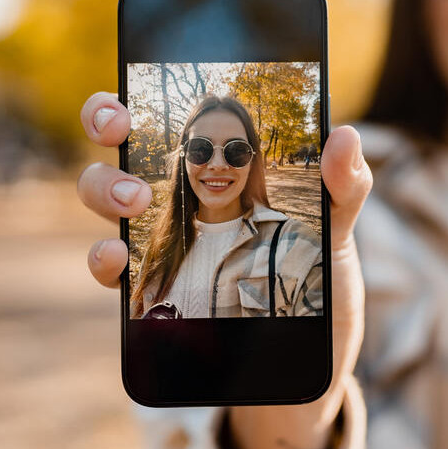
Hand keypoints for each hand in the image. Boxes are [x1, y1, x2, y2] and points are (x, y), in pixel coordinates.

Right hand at [77, 91, 372, 448]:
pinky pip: (112, 268)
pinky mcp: (154, 292)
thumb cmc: (320, 288)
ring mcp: (161, 240)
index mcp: (222, 164)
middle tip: (121, 126)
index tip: (137, 81)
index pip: (174, 110)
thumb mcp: (338, 235)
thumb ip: (344, 187)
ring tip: (135, 199)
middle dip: (105, 118)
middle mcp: (180, 193)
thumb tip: (344, 134)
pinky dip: (103, 259)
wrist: (307, 367)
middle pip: (120, 139)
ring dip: (104, 186)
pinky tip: (116, 260)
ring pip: (103, 193)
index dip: (147, 85)